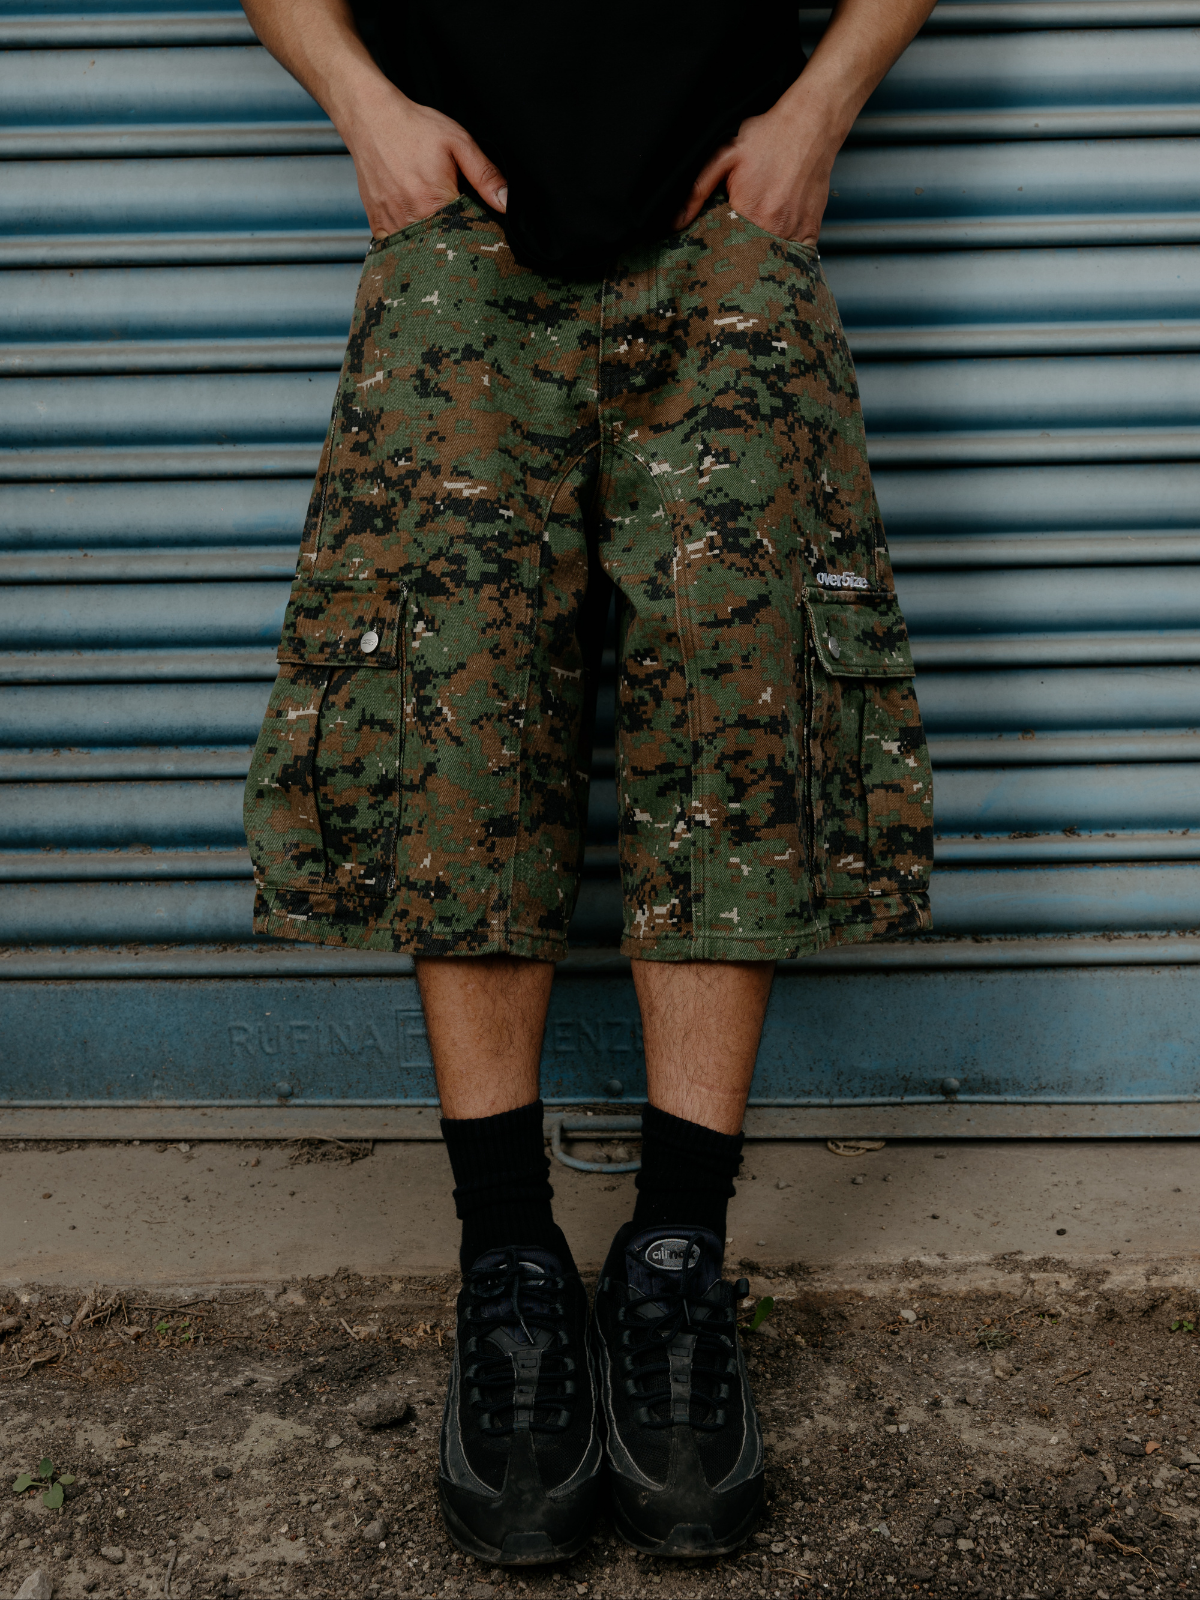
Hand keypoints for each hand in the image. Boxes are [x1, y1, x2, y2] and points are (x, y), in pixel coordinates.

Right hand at [338, 76, 507, 238]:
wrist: (371, 117)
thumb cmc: (415, 127)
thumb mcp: (458, 143)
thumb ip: (485, 174)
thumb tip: (507, 203)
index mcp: (434, 201)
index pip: (464, 235)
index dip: (474, 235)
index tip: (478, 231)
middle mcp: (410, 217)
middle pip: (441, 248)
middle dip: (453, 245)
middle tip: (458, 230)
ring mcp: (390, 223)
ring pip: (418, 251)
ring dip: (431, 246)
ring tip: (438, 230)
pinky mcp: (377, 224)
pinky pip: (396, 248)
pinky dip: (408, 244)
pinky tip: (417, 231)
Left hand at [673, 98, 841, 246]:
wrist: (811, 124)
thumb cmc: (768, 136)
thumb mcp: (725, 155)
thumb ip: (698, 190)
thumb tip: (676, 222)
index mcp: (749, 212)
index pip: (726, 249)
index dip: (719, 251)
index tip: (716, 251)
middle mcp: (775, 226)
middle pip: (750, 259)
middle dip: (740, 260)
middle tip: (734, 252)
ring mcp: (796, 230)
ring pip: (773, 260)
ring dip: (762, 259)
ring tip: (754, 247)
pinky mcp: (811, 229)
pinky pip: (797, 255)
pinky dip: (786, 255)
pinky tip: (776, 244)